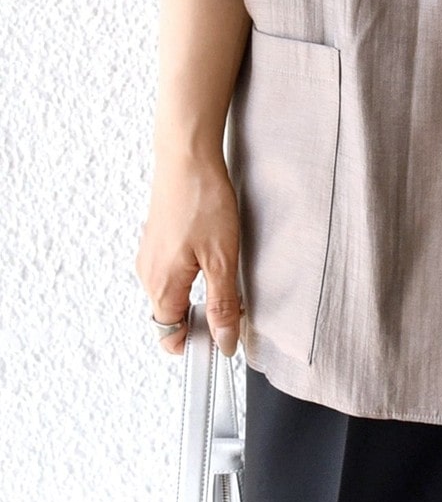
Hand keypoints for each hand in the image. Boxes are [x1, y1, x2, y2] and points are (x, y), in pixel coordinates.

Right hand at [137, 152, 243, 356]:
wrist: (186, 156)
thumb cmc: (202, 200)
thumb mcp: (222, 257)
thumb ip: (223, 303)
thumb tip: (224, 340)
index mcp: (162, 286)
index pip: (170, 338)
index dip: (196, 345)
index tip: (221, 342)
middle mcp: (148, 275)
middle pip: (171, 317)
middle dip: (201, 319)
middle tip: (233, 305)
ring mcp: (149, 256)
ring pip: (171, 294)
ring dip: (197, 294)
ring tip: (224, 272)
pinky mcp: (155, 240)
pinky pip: (170, 272)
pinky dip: (190, 274)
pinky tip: (210, 253)